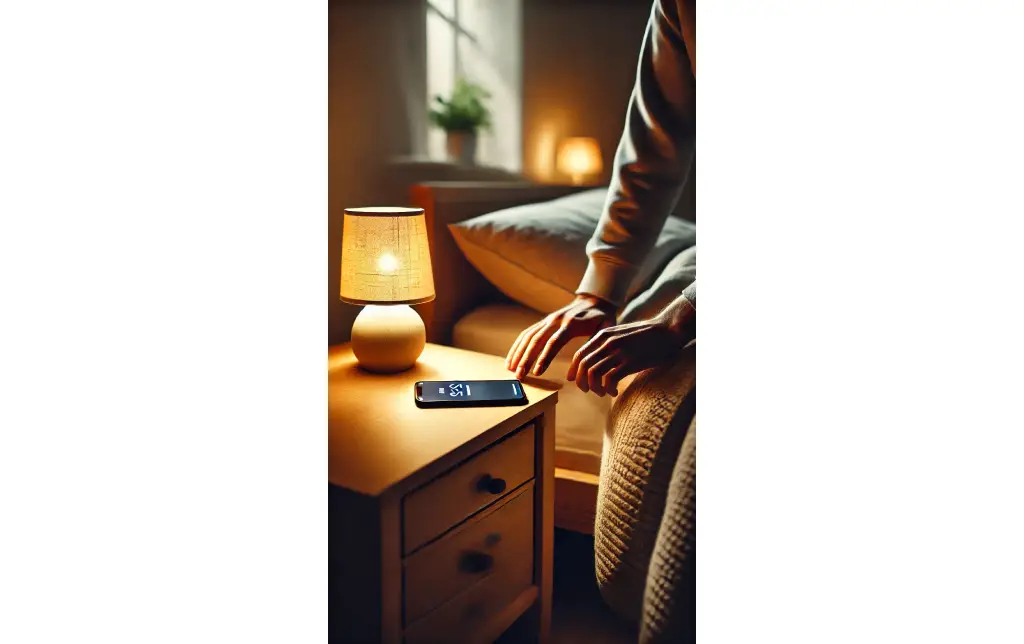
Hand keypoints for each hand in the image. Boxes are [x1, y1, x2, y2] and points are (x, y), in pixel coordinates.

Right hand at [506, 294, 616, 378]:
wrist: (595, 299)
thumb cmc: (602, 318)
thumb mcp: (605, 331)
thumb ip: (594, 346)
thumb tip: (579, 369)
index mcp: (571, 324)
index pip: (554, 342)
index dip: (544, 358)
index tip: (537, 373)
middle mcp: (556, 320)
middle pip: (536, 340)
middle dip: (526, 359)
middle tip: (519, 376)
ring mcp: (548, 319)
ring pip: (528, 336)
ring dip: (518, 353)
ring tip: (510, 369)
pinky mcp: (544, 321)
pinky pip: (527, 333)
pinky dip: (517, 346)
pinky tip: (511, 358)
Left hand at [566, 300, 694, 396]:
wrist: (668, 330)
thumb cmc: (645, 335)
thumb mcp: (620, 334)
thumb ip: (605, 344)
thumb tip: (591, 360)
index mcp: (603, 335)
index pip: (579, 355)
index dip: (574, 370)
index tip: (574, 381)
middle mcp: (608, 342)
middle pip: (583, 366)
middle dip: (581, 382)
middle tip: (588, 390)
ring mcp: (618, 352)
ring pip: (593, 374)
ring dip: (594, 388)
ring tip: (602, 392)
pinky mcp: (630, 362)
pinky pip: (609, 380)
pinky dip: (608, 389)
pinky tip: (614, 392)